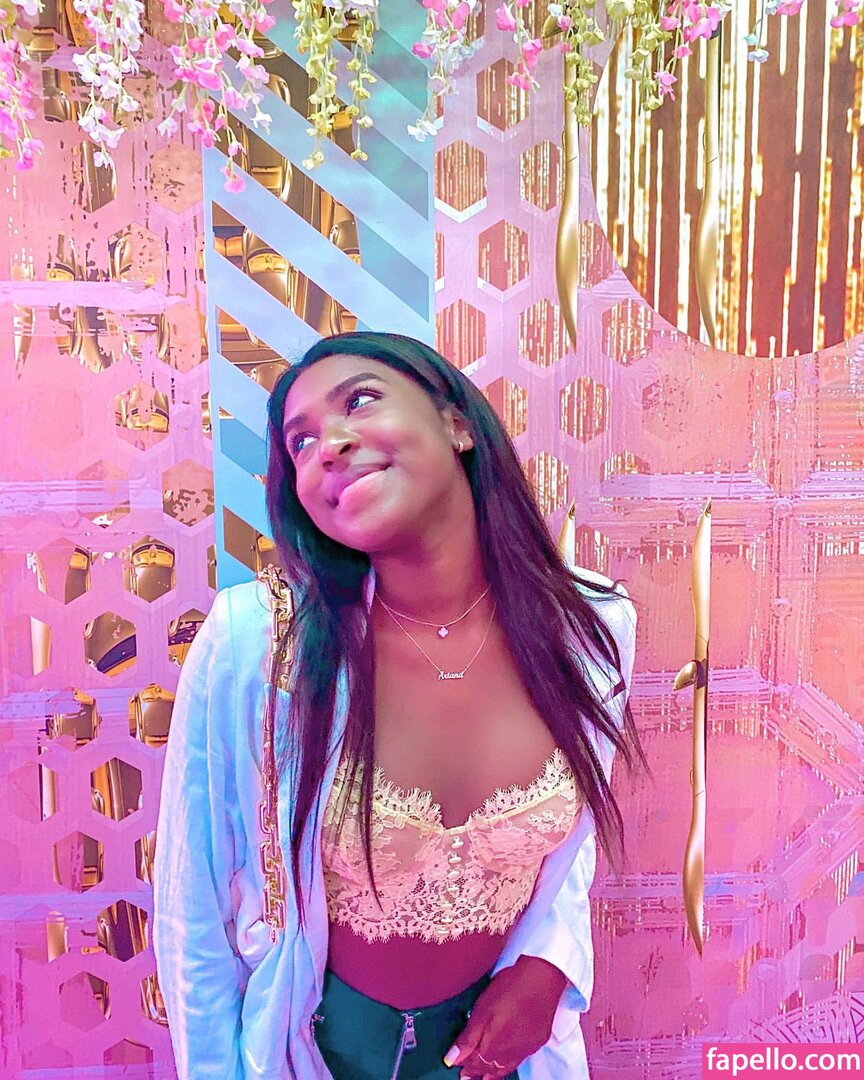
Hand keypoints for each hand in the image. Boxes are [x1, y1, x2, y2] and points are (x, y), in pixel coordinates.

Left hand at [442, 956, 567, 1077]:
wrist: (542, 978)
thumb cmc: (510, 989)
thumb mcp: (482, 1010)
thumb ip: (468, 1038)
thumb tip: (452, 1059)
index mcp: (494, 1046)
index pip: (476, 1063)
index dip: (466, 1065)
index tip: (457, 1068)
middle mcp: (511, 1053)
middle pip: (491, 1068)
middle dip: (478, 1072)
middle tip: (468, 1076)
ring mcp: (526, 1048)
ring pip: (506, 1067)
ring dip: (494, 1071)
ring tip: (485, 1076)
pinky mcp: (538, 1040)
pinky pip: (520, 1059)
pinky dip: (509, 1063)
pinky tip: (507, 1060)